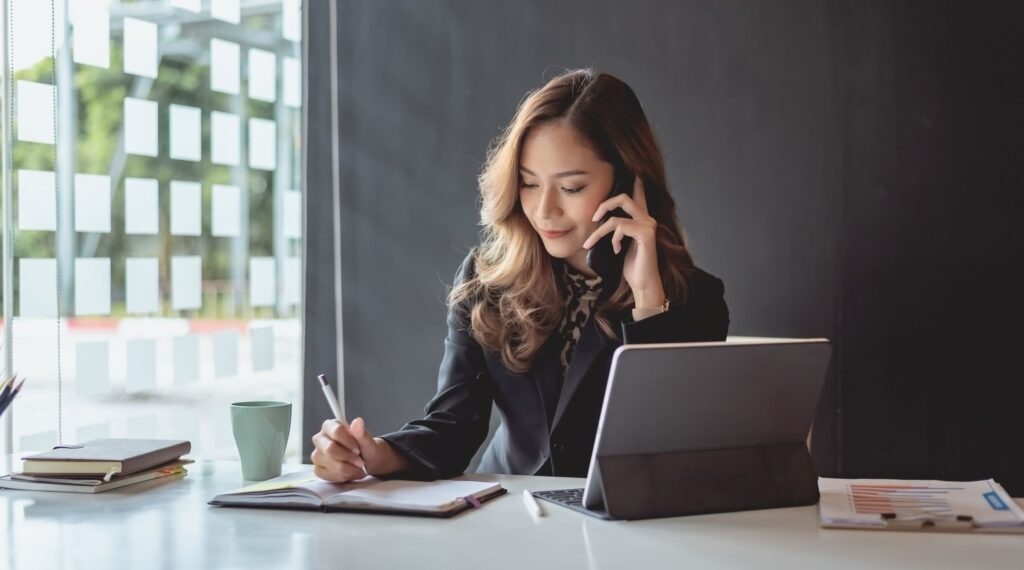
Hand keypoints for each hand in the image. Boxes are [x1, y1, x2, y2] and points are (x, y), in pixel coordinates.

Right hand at [311, 417, 404, 481]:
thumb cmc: (364, 448)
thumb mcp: (367, 441)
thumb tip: (358, 421)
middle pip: (330, 449)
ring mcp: (317, 455)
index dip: (349, 442)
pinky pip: (329, 475)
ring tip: (357, 467)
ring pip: (331, 464)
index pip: (336, 431)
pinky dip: (343, 476)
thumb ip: (361, 432)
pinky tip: (349, 472)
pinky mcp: (318, 469)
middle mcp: (320, 439)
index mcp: (330, 426)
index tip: (358, 449)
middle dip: (349, 458)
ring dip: (348, 469)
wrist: (366, 462)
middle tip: (360, 461)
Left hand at [582, 175, 665, 307]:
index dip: (635, 181)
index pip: (638, 195)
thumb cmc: (630, 265)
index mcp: (641, 219)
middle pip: (624, 197)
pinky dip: (612, 239)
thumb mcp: (618, 243)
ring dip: (599, 231)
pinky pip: (620, 228)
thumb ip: (614, 230)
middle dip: (604, 204)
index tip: (632, 169)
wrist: (642, 283)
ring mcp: (648, 226)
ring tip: (590, 244)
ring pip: (616, 217)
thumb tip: (598, 221)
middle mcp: (647, 219)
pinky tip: (616, 250)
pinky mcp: (646, 235)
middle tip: (593, 217)